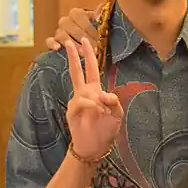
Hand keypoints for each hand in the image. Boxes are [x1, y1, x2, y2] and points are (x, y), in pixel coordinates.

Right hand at [47, 7, 96, 50]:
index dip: (89, 27)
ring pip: (61, 35)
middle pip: (70, 26)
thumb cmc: (99, 33)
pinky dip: (52, 44)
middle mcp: (66, 21)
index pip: (79, 16)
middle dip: (84, 38)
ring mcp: (59, 31)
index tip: (100, 37)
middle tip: (95, 48)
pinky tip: (57, 48)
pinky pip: (49, 41)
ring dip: (72, 44)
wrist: (93, 46)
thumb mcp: (102, 23)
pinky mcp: (53, 42)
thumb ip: (100, 16)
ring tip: (83, 53)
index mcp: (78, 14)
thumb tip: (99, 15)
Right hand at [64, 37, 121, 161]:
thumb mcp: (118, 114)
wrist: (95, 147)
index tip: (86, 41)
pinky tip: (99, 111)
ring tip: (104, 112)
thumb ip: (114, 101)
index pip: (91, 70)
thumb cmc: (106, 130)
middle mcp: (84, 93)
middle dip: (75, 56)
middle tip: (70, 41)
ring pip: (84, 89)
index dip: (88, 56)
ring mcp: (77, 101)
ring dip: (97, 99)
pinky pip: (82, 101)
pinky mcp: (72, 110)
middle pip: (77, 71)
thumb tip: (103, 94)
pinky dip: (93, 105)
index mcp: (95, 91)